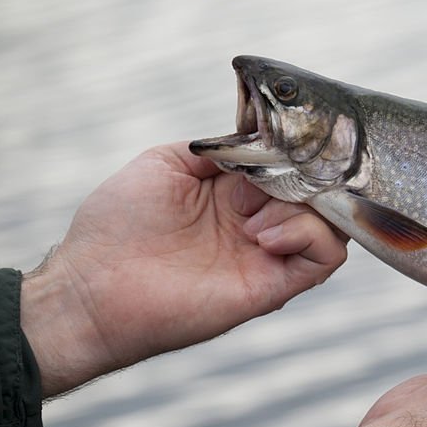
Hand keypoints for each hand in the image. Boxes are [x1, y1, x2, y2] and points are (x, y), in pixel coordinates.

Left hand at [21, 142, 346, 396]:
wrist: (94, 288)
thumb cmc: (117, 227)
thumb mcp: (166, 162)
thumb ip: (217, 148)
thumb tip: (260, 139)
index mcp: (236, 194)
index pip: (292, 165)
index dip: (290, 151)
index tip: (269, 147)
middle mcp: (260, 222)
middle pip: (319, 190)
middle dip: (300, 177)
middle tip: (261, 185)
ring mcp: (269, 254)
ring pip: (331, 220)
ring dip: (301, 207)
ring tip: (250, 221)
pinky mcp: (273, 285)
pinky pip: (326, 256)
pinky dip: (309, 235)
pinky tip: (261, 236)